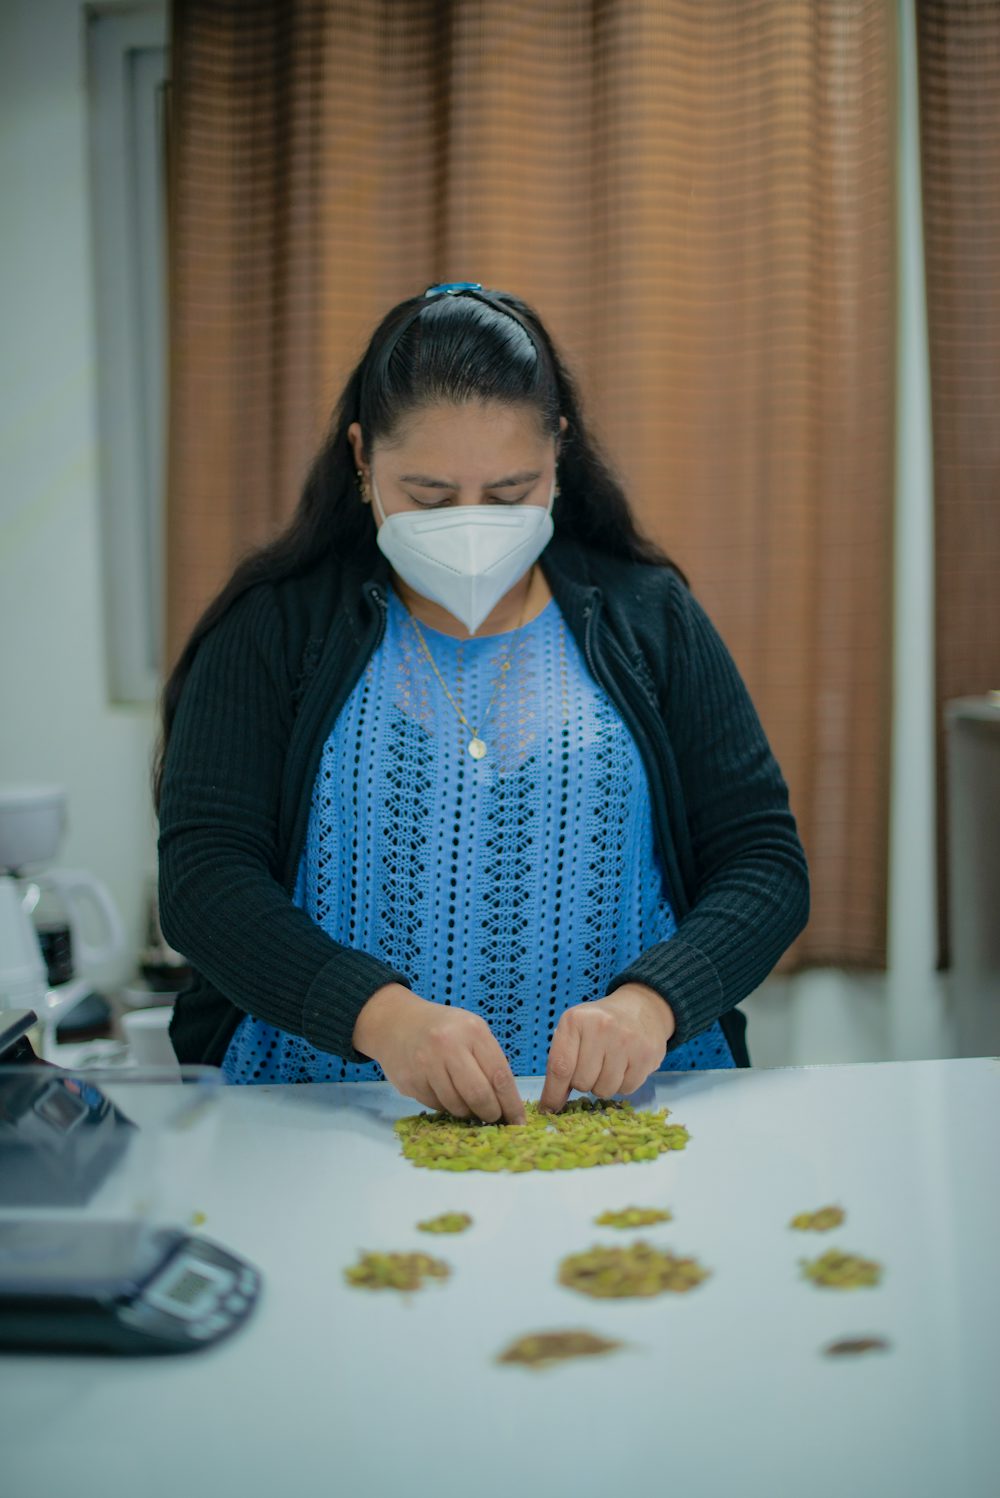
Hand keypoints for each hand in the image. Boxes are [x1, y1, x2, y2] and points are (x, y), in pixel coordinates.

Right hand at [352, 984, 525, 1124]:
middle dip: (491, 1114)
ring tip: (468, 1103)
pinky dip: (446, 1106)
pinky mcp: (410, 1081)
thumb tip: (508, 1103)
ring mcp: (426, 1064)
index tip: (518, 1122)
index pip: (500, 1076)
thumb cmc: (444, 1028)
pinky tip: (444, 1092)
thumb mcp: (472, 1031)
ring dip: (468, 1112)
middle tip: (493, 1118)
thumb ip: (490, 1060)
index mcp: (472, 1031)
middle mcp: (448, 1045)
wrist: (397, 1021)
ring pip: (457, 1106)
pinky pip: (437, 1106)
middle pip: (479, 1096)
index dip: (511, 1104)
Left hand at [538, 983, 676, 1112]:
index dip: (553, 1093)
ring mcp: (626, 1041)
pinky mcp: (647, 1054)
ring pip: (604, 1090)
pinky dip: (622, 1085)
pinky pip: (626, 1090)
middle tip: (591, 1066)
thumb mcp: (574, 1030)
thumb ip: (561, 1060)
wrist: (639, 1008)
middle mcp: (601, 1027)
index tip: (549, 1109)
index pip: (560, 1066)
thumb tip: (551, 1104)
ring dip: (602, 1085)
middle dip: (583, 1082)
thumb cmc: (599, 1024)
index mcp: (576, 1020)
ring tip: (608, 1065)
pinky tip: (624, 1066)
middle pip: (582, 1083)